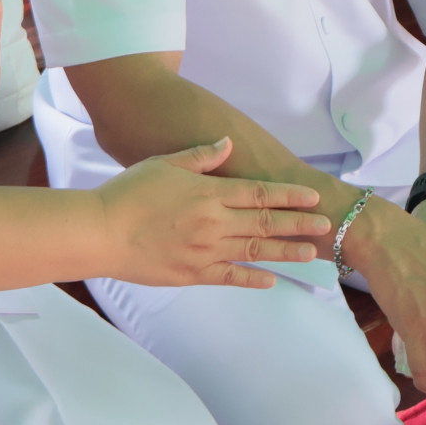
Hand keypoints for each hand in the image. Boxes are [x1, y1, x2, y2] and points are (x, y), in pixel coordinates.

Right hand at [94, 138, 328, 288]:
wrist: (99, 232)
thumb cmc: (128, 192)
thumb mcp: (164, 163)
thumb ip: (200, 156)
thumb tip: (227, 144)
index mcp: (209, 194)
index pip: (259, 194)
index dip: (288, 196)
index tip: (312, 198)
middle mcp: (213, 224)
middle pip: (265, 223)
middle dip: (299, 224)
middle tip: (326, 226)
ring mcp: (204, 252)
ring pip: (255, 252)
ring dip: (286, 252)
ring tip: (312, 254)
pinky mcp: (191, 274)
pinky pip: (229, 277)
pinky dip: (252, 279)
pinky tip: (271, 280)